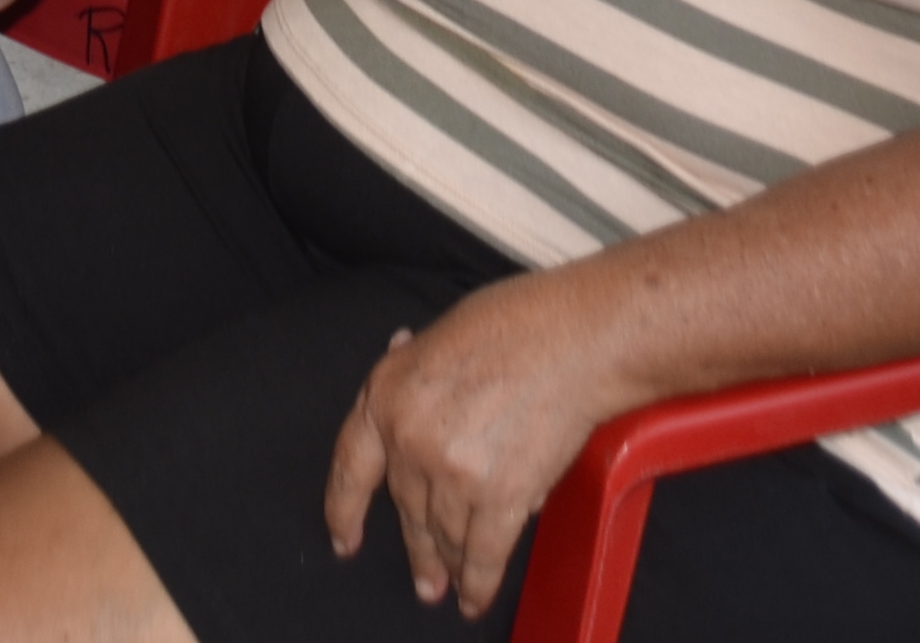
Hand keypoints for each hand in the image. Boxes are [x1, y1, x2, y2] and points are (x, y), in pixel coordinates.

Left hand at [323, 276, 625, 618]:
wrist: (575, 338)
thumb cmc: (517, 323)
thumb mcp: (437, 339)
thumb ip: (416, 381)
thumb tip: (408, 404)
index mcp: (385, 392)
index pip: (351, 465)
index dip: (344, 509)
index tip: (344, 539)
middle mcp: (409, 437)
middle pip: (407, 507)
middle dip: (418, 547)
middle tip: (425, 578)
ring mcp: (451, 470)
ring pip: (444, 534)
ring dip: (449, 564)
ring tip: (451, 586)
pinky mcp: (497, 496)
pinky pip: (481, 552)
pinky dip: (478, 581)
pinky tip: (474, 597)